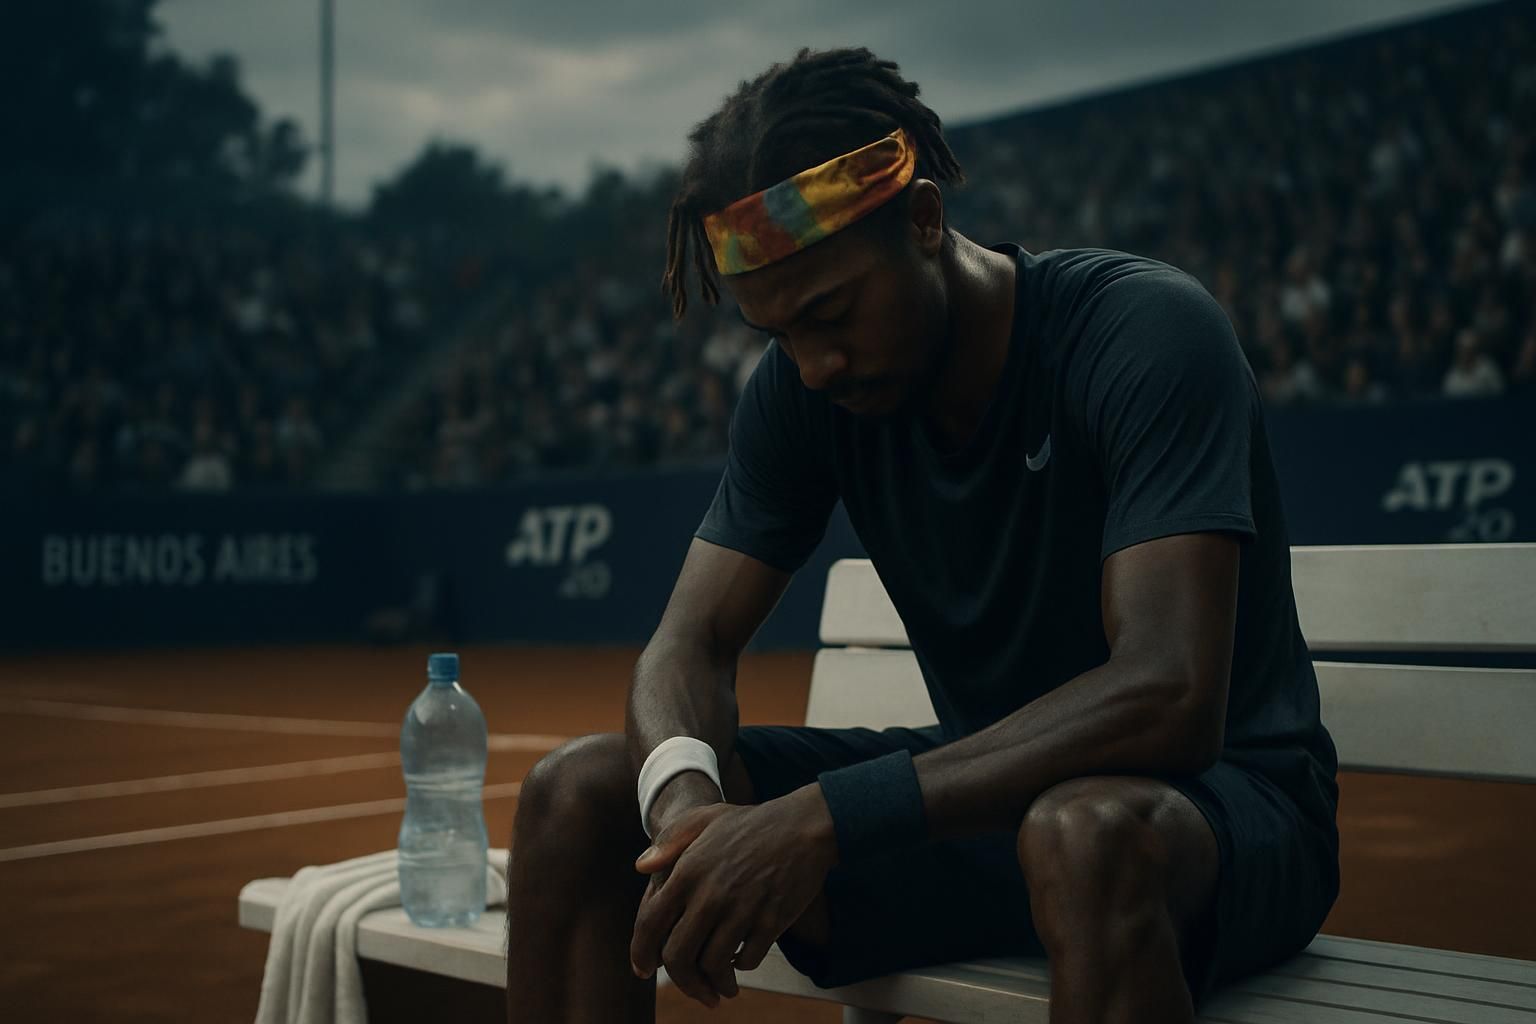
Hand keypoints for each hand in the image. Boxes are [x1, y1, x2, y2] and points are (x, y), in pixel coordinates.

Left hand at [629, 788, 836, 1007]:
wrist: (804, 826)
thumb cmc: (752, 823)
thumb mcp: (705, 818)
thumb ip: (670, 841)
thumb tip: (641, 867)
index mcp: (688, 870)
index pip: (650, 924)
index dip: (641, 953)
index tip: (644, 969)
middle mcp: (711, 894)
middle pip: (679, 956)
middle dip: (682, 981)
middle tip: (692, 987)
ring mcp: (742, 909)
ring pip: (713, 965)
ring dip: (714, 983)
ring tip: (720, 986)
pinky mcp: (771, 921)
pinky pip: (747, 960)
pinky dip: (741, 967)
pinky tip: (740, 961)